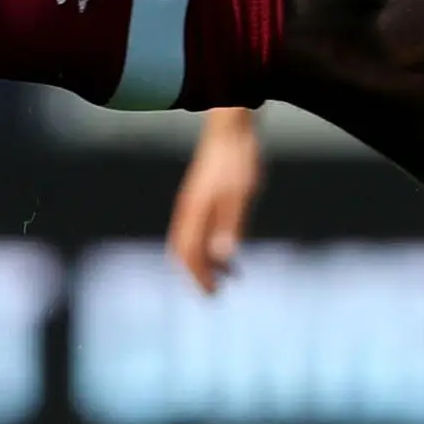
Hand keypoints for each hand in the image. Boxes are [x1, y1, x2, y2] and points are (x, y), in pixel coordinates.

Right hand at [166, 108, 262, 295]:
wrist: (232, 129)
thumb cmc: (238, 160)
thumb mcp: (241, 196)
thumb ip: (230, 226)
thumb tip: (223, 256)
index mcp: (195, 212)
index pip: (189, 254)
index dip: (199, 277)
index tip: (213, 294)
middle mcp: (188, 210)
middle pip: (183, 251)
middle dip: (196, 274)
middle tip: (214, 293)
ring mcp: (192, 203)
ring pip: (190, 241)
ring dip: (206, 261)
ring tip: (230, 275)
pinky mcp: (200, 197)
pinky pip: (198, 229)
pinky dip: (210, 246)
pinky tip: (231, 247)